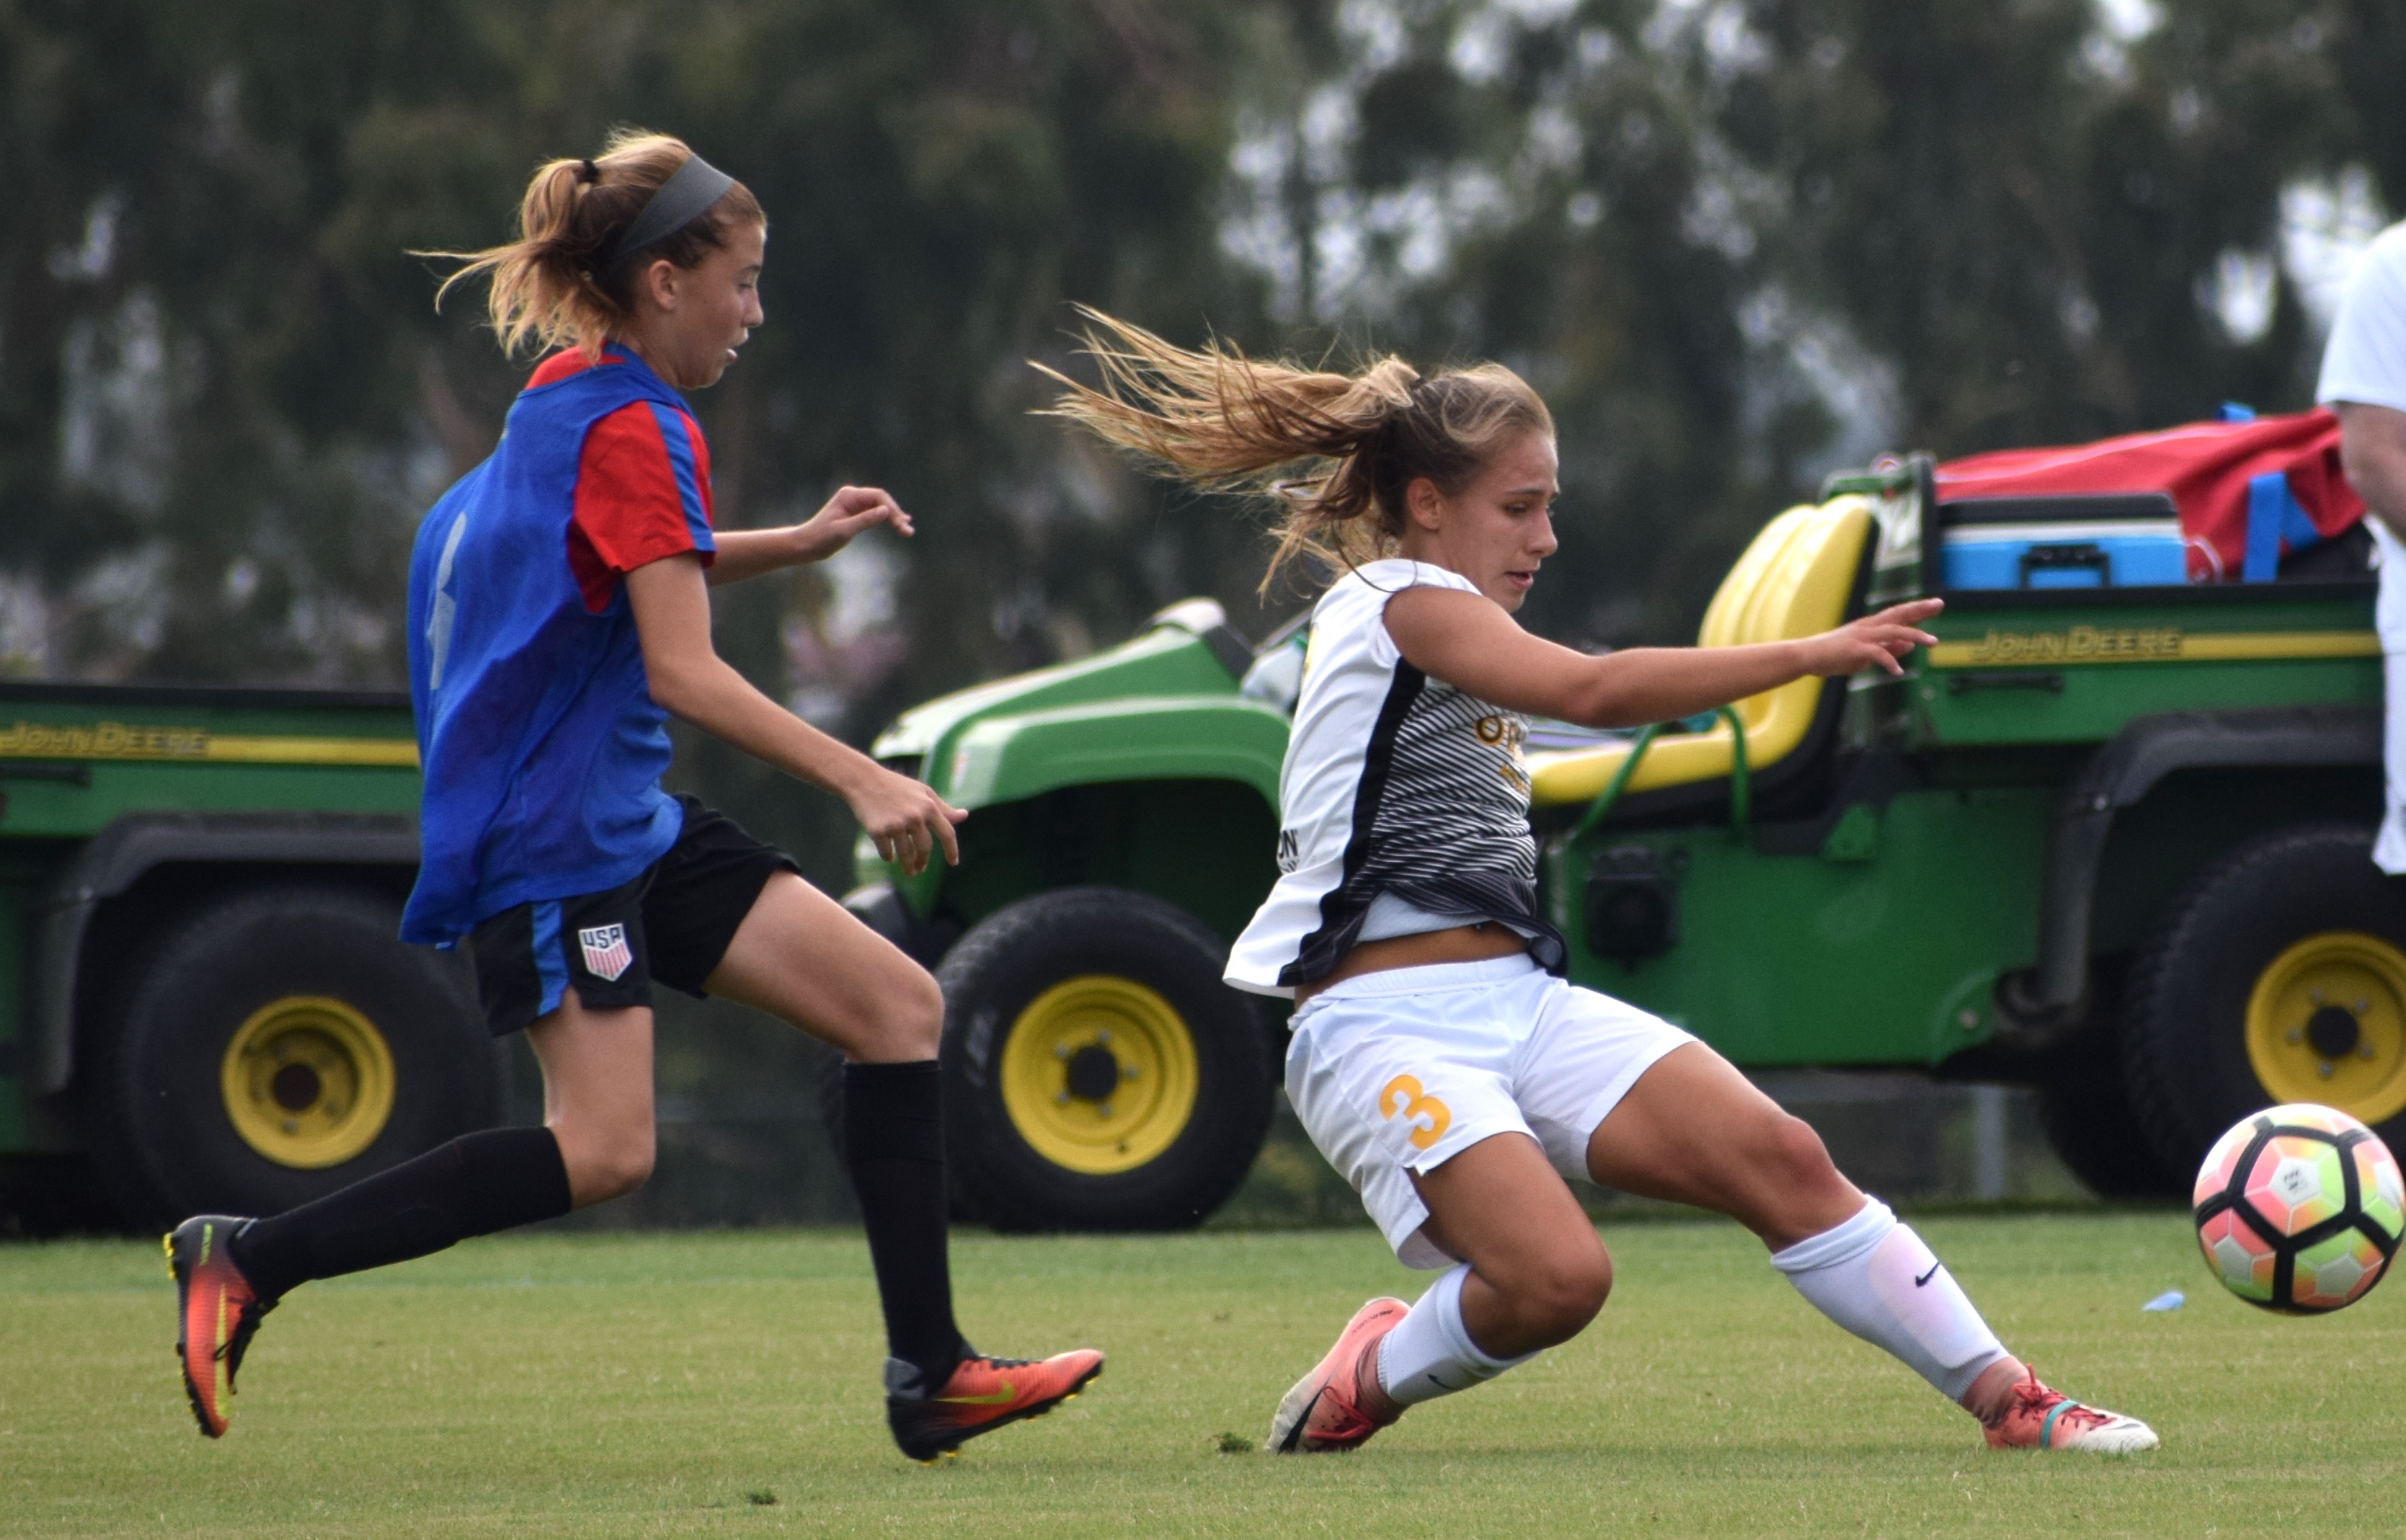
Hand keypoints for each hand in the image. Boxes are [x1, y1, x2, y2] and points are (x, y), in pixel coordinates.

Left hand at [795, 485, 912, 561]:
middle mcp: (852, 496)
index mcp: (849, 496)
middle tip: (908, 530)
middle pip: (881, 501)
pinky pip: (874, 513)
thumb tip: (885, 511)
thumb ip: (865, 520)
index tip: (900, 525)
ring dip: (893, 518)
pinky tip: (898, 523)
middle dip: (895, 514)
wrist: (805, 545)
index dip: (892, 509)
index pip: (878, 497)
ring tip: (907, 530)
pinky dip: (886, 519)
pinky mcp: (855, 513)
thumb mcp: (844, 531)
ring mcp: (854, 504)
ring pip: (880, 507)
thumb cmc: (821, 538)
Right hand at [848, 764, 965, 876]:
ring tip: (910, 872)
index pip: (947, 834)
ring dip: (908, 866)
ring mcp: (896, 825)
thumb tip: (964, 816)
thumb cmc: (897, 786)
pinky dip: (889, 857)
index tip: (953, 862)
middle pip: (925, 849)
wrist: (863, 780)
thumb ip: (943, 808)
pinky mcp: (877, 831)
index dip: (952, 850)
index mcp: (929, 807)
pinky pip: (887, 853)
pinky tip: (890, 857)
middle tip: (921, 869)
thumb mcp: (923, 792)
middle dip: (923, 861)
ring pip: (906, 855)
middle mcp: (914, 817)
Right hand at [1798, 598, 1943, 677]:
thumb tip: (1910, 644)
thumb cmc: (1835, 655)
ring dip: (1915, 635)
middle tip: (1940, 604)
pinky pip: (1877, 654)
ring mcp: (1862, 636)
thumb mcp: (1866, 653)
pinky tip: (1898, 671)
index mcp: (1871, 626)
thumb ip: (1888, 648)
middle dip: (1920, 609)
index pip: (1899, 614)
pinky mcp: (1855, 649)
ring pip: (1894, 631)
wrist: (1808, 656)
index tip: (1936, 604)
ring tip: (1933, 642)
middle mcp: (1869, 626)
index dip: (1918, 608)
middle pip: (1899, 614)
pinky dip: (1890, 661)